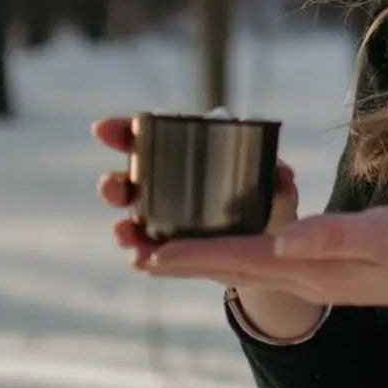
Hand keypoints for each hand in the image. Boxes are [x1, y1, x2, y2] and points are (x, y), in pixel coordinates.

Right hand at [91, 115, 298, 271]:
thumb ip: (278, 180)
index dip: (125, 131)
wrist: (270, 248)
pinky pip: (149, 256)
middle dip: (114, 183)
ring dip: (122, 225)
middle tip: (112, 185)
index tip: (104, 128)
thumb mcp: (277, 189)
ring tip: (123, 230)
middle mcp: (168, 188)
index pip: (151, 139)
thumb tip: (283, 175)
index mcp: (189, 158)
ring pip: (131, 221)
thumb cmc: (268, 202)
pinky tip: (141, 259)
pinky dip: (143, 257)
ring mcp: (164, 222)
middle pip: (130, 181)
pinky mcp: (170, 254)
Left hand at [92, 116, 387, 320]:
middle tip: (138, 254)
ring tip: (168, 252)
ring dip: (206, 258)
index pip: (242, 258)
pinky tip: (233, 243)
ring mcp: (315, 274)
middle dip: (186, 261)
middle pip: (234, 267)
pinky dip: (238, 252)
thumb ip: (334, 236)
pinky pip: (267, 260)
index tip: (149, 252)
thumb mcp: (384, 234)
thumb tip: (281, 237)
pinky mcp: (325, 267)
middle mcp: (306, 275)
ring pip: (247, 266)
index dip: (195, 254)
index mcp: (314, 266)